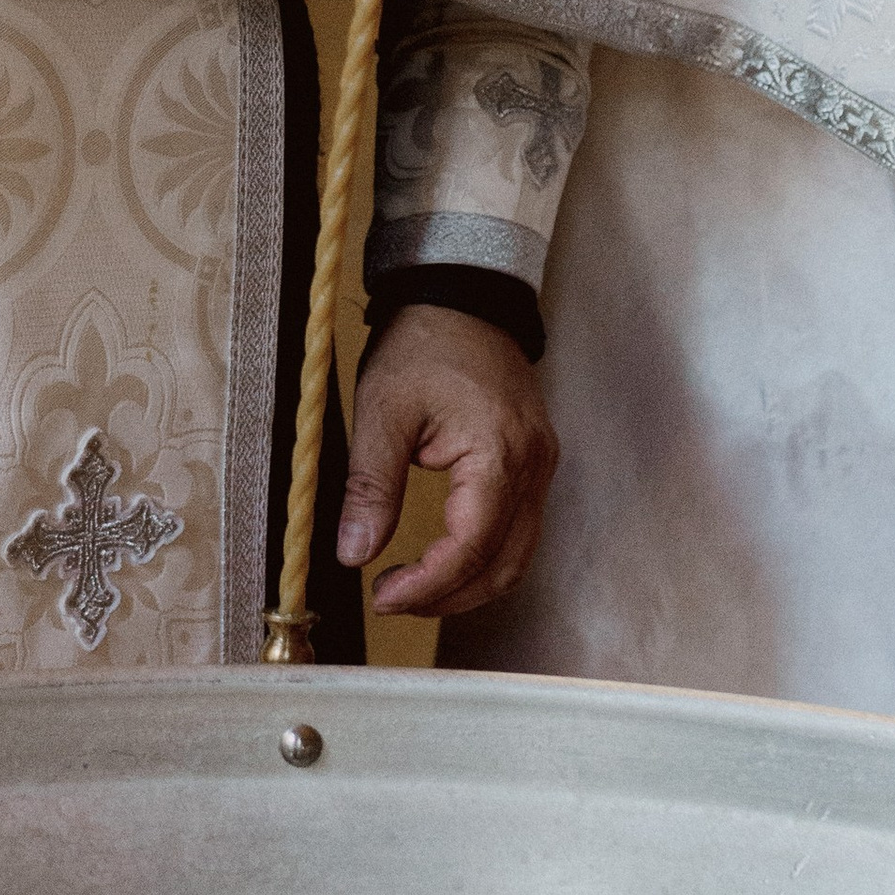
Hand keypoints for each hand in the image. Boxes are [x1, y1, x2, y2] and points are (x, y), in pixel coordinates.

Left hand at [339, 303, 558, 617]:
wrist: (462, 295)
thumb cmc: (423, 343)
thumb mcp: (382, 410)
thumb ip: (370, 486)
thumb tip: (353, 554)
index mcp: (500, 453)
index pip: (471, 548)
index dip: (428, 585)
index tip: (382, 597)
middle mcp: (534, 466)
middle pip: (505, 565)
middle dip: (449, 596)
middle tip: (392, 598)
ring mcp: (541, 465)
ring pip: (519, 554)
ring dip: (470, 583)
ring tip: (413, 587)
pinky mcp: (535, 462)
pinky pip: (520, 529)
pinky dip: (486, 556)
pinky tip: (445, 559)